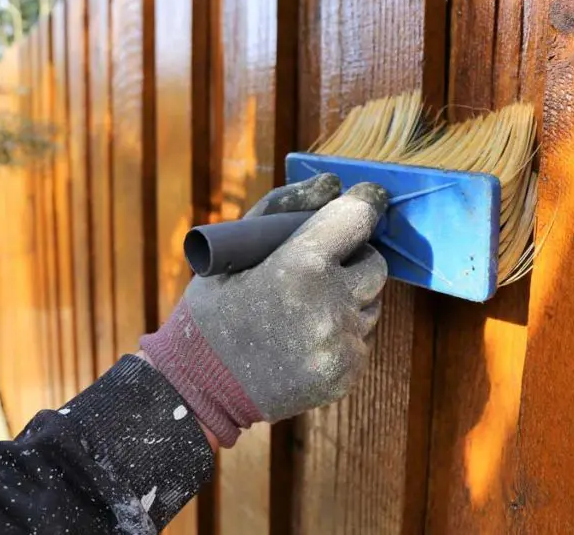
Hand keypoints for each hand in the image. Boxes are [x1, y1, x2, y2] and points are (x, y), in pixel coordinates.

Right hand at [140, 173, 388, 446]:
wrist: (198, 387)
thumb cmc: (213, 310)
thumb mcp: (234, 250)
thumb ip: (284, 208)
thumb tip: (333, 185)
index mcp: (301, 266)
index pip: (358, 218)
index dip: (363, 204)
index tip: (365, 199)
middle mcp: (330, 305)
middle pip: (376, 264)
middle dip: (354, 258)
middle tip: (320, 266)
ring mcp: (341, 344)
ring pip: (371, 304)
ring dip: (349, 298)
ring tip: (303, 309)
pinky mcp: (345, 374)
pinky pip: (362, 339)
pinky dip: (342, 333)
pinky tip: (304, 338)